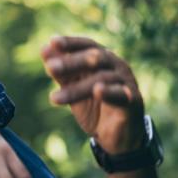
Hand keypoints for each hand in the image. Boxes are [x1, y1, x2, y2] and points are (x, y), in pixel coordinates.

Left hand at [41, 36, 144, 153]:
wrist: (116, 135)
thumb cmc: (93, 105)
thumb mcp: (73, 88)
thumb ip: (61, 72)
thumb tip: (44, 50)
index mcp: (103, 59)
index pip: (87, 45)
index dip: (71, 43)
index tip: (52, 42)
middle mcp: (117, 66)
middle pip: (95, 57)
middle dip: (71, 62)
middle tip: (49, 68)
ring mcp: (126, 82)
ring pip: (102, 78)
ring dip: (76, 88)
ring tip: (54, 98)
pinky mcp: (133, 101)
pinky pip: (121, 94)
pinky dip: (108, 91)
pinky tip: (97, 91)